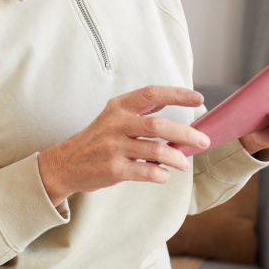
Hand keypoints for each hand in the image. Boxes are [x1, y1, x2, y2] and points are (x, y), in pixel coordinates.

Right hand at [38, 86, 210, 206]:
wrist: (65, 164)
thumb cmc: (95, 140)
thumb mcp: (113, 117)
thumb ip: (140, 111)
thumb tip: (173, 101)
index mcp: (118, 107)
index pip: (151, 94)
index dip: (176, 94)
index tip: (197, 99)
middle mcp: (116, 124)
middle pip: (158, 125)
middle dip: (186, 133)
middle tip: (203, 140)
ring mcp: (114, 147)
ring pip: (156, 151)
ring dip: (177, 158)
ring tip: (184, 163)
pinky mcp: (114, 169)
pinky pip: (147, 172)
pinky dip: (161, 174)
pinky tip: (163, 174)